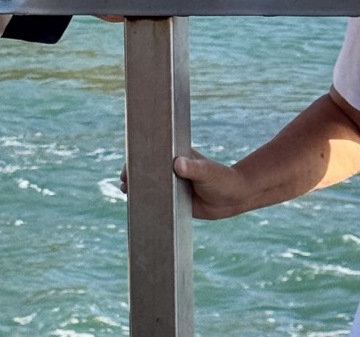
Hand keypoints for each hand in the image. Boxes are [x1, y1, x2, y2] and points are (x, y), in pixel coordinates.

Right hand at [119, 149, 247, 219]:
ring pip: (151, 185)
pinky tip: (137, 206)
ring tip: (127, 192)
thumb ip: (193, 168)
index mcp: (178, 156)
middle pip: (148, 169)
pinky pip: (158, 200)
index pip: (154, 153)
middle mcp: (172, 169)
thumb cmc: (222, 179)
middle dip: (134, 174)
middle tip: (125, 182)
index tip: (129, 166)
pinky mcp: (175, 200)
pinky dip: (148, 202)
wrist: (234, 198)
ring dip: (138, 188)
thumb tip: (178, 164)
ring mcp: (173, 185)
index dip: (139, 158)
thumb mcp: (207, 172)